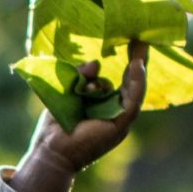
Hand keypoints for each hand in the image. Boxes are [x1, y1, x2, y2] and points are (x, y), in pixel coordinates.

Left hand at [11, 39, 149, 191]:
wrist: (51, 151)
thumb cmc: (56, 126)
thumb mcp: (67, 92)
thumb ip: (81, 77)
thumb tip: (97, 63)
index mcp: (105, 108)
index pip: (121, 84)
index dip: (127, 66)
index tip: (132, 44)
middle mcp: (115, 114)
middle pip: (132, 85)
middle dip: (137, 63)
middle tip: (141, 40)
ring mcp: (120, 121)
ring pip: (135, 91)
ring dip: (138, 69)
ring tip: (139, 48)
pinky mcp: (120, 125)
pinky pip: (133, 101)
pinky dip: (136, 83)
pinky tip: (135, 65)